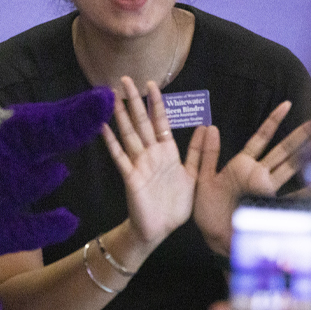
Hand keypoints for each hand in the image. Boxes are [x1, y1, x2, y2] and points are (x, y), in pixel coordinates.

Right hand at [102, 77, 204, 248]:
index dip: (156, 102)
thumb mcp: (193, 176)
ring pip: (128, 134)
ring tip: (112, 97)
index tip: (151, 84)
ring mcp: (139, 163)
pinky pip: (119, 156)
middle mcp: (151, 154)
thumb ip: (198, 152)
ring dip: (120, 115)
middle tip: (125, 80)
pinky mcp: (130, 176)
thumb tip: (207, 126)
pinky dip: (110, 141)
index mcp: (167, 152)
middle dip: (134, 101)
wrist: (159, 229)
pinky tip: (103, 127)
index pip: (160, 121)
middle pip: (141, 122)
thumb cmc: (174, 205)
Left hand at [193, 102, 310, 254]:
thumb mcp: (201, 176)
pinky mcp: (268, 206)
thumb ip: (206, 153)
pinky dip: (307, 192)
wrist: (210, 235)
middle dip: (301, 135)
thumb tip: (210, 126)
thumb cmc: (206, 208)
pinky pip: (291, 197)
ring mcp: (266, 190)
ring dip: (308, 156)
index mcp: (242, 165)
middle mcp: (258, 175)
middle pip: (284, 150)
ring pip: (291, 168)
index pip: (261, 137)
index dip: (273, 121)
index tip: (286, 104)